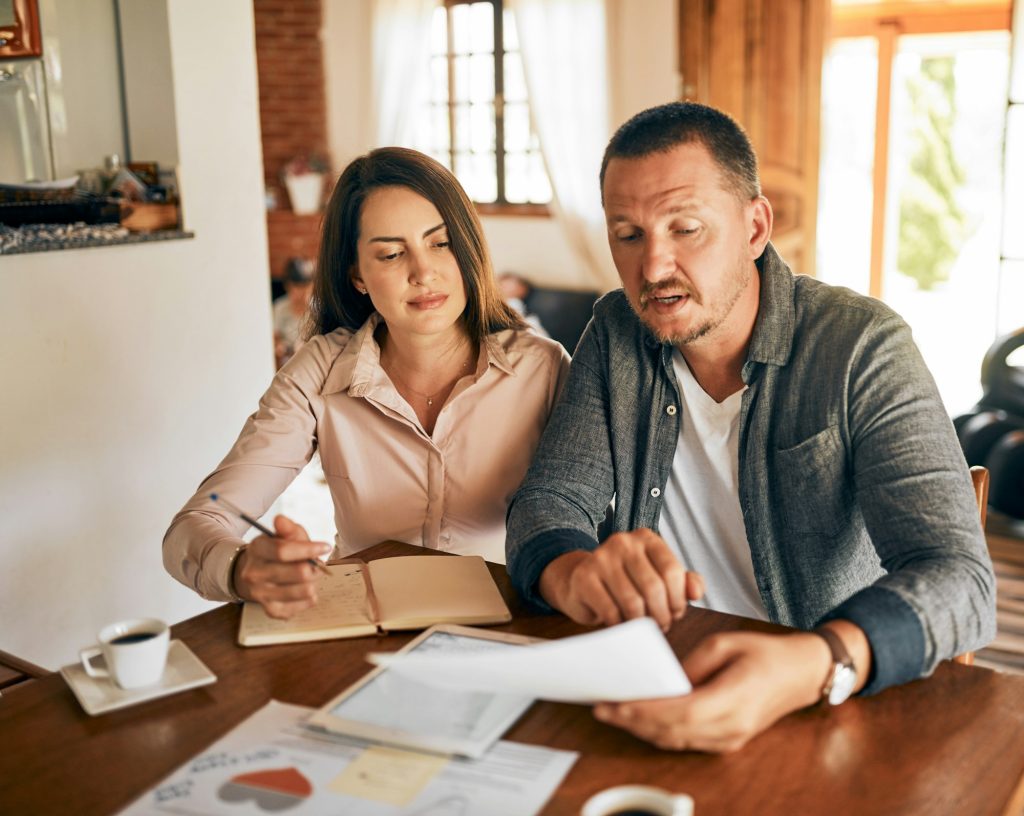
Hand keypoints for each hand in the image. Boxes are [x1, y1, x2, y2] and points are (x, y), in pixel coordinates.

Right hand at [232, 514, 331, 618]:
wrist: (255, 573)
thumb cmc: (276, 551)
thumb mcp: (282, 535)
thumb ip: (287, 528)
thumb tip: (280, 519)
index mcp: (257, 549)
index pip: (283, 551)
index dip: (309, 549)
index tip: (325, 547)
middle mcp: (254, 574)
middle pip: (298, 573)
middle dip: (315, 567)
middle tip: (317, 564)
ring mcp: (261, 594)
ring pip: (303, 590)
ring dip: (313, 582)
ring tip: (309, 576)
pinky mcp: (271, 610)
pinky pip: (303, 605)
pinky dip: (309, 597)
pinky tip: (303, 589)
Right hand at [538, 529, 704, 630]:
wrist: (581, 582)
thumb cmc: (627, 582)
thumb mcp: (658, 577)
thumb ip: (684, 582)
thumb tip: (695, 592)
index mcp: (646, 538)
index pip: (672, 571)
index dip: (678, 599)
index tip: (675, 613)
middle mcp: (623, 542)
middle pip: (654, 588)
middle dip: (662, 615)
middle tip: (661, 625)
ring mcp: (601, 557)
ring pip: (633, 602)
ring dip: (642, 623)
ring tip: (642, 627)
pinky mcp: (584, 577)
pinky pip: (611, 611)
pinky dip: (620, 625)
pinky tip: (621, 623)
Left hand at [594, 631, 831, 752]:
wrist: (802, 673)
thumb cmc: (766, 652)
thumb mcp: (724, 644)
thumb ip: (691, 666)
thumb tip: (663, 682)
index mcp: (734, 699)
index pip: (679, 713)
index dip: (644, 711)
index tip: (615, 703)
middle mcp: (732, 727)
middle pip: (673, 732)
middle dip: (633, 721)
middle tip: (601, 708)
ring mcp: (731, 739)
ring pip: (677, 741)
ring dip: (642, 730)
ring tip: (613, 714)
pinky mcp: (729, 741)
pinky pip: (687, 742)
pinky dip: (660, 733)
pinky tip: (640, 721)